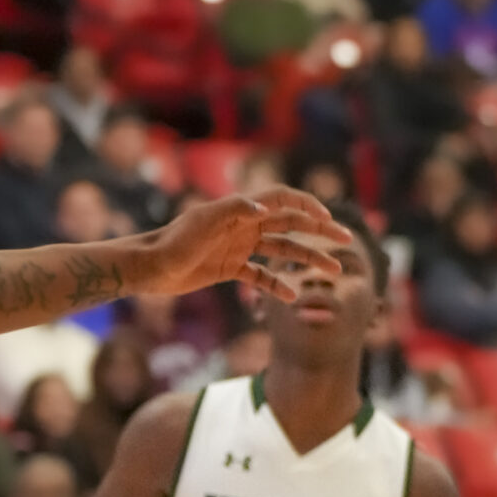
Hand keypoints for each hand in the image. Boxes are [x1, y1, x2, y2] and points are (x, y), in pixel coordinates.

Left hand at [133, 188, 349, 302]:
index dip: (308, 204)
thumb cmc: (173, 242)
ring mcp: (239, 247)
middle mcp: (244, 225)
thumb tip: (265, 207)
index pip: (283, 199)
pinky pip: (261, 276)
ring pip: (283, 250)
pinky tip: (293, 297)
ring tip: (333, 271)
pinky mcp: (230, 269)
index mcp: (241, 210)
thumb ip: (234, 210)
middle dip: (320, 232)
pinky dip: (277, 285)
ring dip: (309, 259)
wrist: (148, 268)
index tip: (329, 219)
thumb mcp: (203, 223)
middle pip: (292, 224)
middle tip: (347, 243)